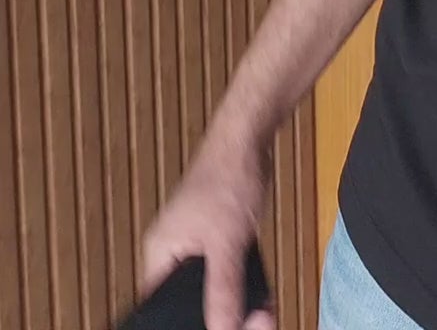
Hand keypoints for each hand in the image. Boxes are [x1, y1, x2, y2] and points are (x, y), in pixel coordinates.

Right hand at [139, 122, 273, 329]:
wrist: (249, 140)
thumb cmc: (229, 178)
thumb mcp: (227, 242)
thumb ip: (223, 289)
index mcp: (159, 255)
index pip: (160, 310)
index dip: (182, 325)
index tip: (212, 329)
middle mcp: (172, 255)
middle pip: (188, 305)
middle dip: (217, 317)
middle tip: (247, 323)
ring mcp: (194, 249)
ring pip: (211, 294)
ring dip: (234, 306)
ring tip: (258, 317)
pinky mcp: (216, 244)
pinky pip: (226, 278)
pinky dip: (243, 290)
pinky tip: (262, 302)